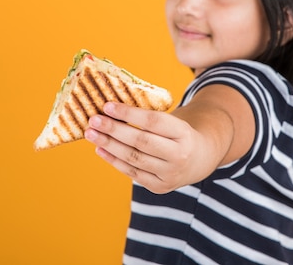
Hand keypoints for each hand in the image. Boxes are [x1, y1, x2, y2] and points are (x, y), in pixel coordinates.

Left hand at [84, 101, 198, 193]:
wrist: (201, 159)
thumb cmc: (179, 134)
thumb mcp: (173, 122)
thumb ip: (149, 118)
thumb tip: (111, 109)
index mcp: (184, 133)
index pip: (153, 121)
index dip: (129, 113)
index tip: (107, 105)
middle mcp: (179, 155)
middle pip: (141, 141)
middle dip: (114, 130)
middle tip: (93, 120)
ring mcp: (170, 174)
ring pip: (134, 158)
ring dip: (109, 145)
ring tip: (91, 133)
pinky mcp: (160, 187)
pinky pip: (132, 173)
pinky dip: (114, 161)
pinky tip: (100, 149)